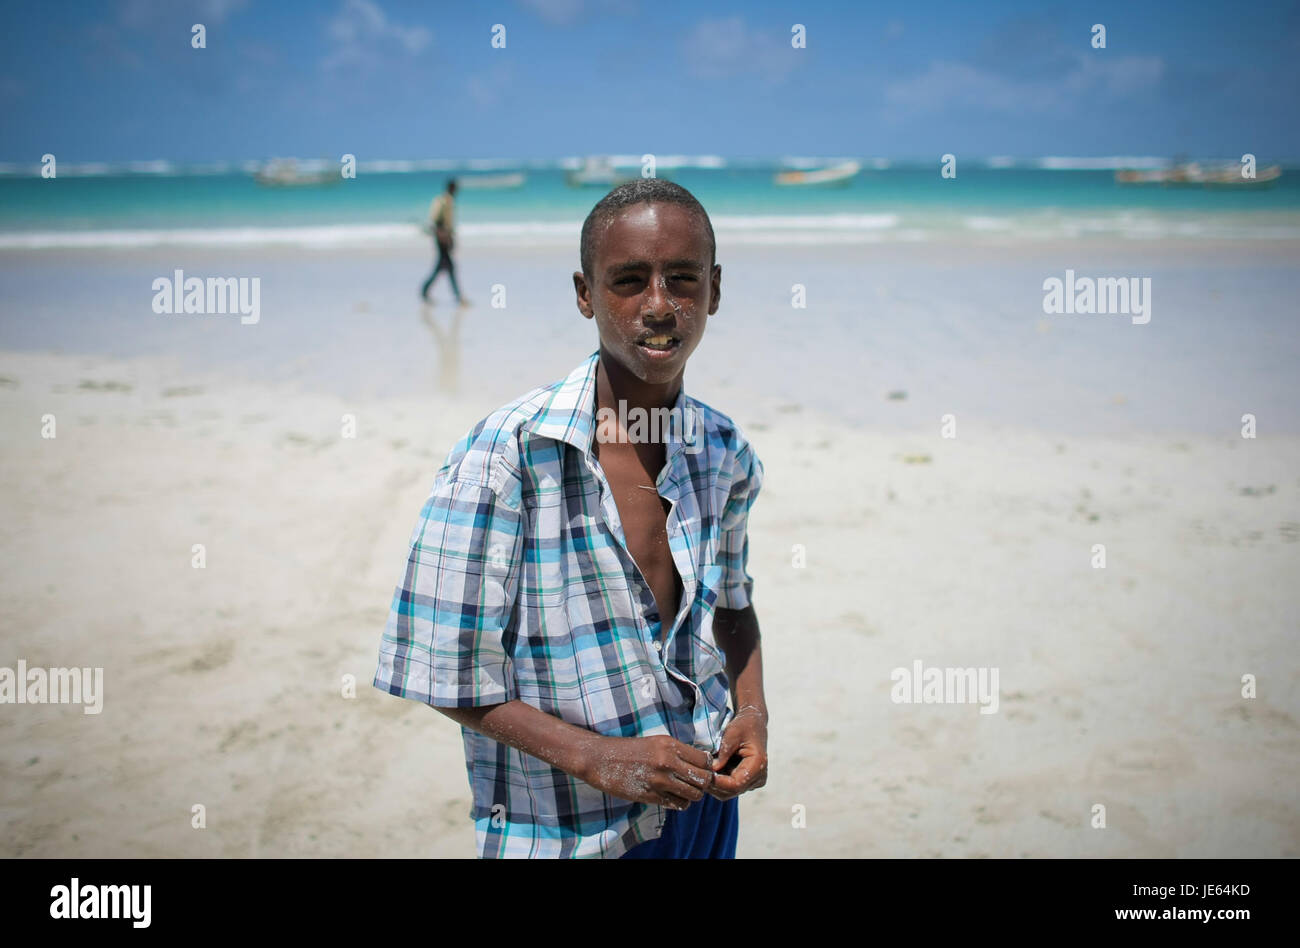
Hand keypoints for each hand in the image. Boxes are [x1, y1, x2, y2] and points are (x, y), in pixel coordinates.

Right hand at [579, 735, 715, 810]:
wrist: (600, 758)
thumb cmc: (629, 749)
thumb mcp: (655, 742)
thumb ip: (677, 751)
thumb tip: (701, 763)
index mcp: (670, 745)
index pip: (705, 760)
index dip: (706, 767)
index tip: (700, 769)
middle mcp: (667, 762)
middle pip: (704, 779)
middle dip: (703, 783)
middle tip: (694, 783)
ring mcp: (659, 780)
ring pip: (694, 795)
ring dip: (691, 795)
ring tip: (682, 790)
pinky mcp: (650, 795)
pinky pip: (677, 804)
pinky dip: (678, 802)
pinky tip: (670, 796)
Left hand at [707, 705, 767, 799]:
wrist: (753, 723)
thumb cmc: (743, 726)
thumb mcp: (732, 734)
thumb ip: (724, 753)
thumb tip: (711, 770)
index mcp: (758, 765)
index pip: (736, 784)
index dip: (718, 782)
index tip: (702, 774)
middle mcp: (759, 777)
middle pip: (732, 791)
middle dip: (713, 785)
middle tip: (697, 774)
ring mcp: (753, 781)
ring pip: (729, 792)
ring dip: (714, 784)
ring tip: (702, 771)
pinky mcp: (747, 780)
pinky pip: (730, 787)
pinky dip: (718, 782)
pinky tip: (709, 771)